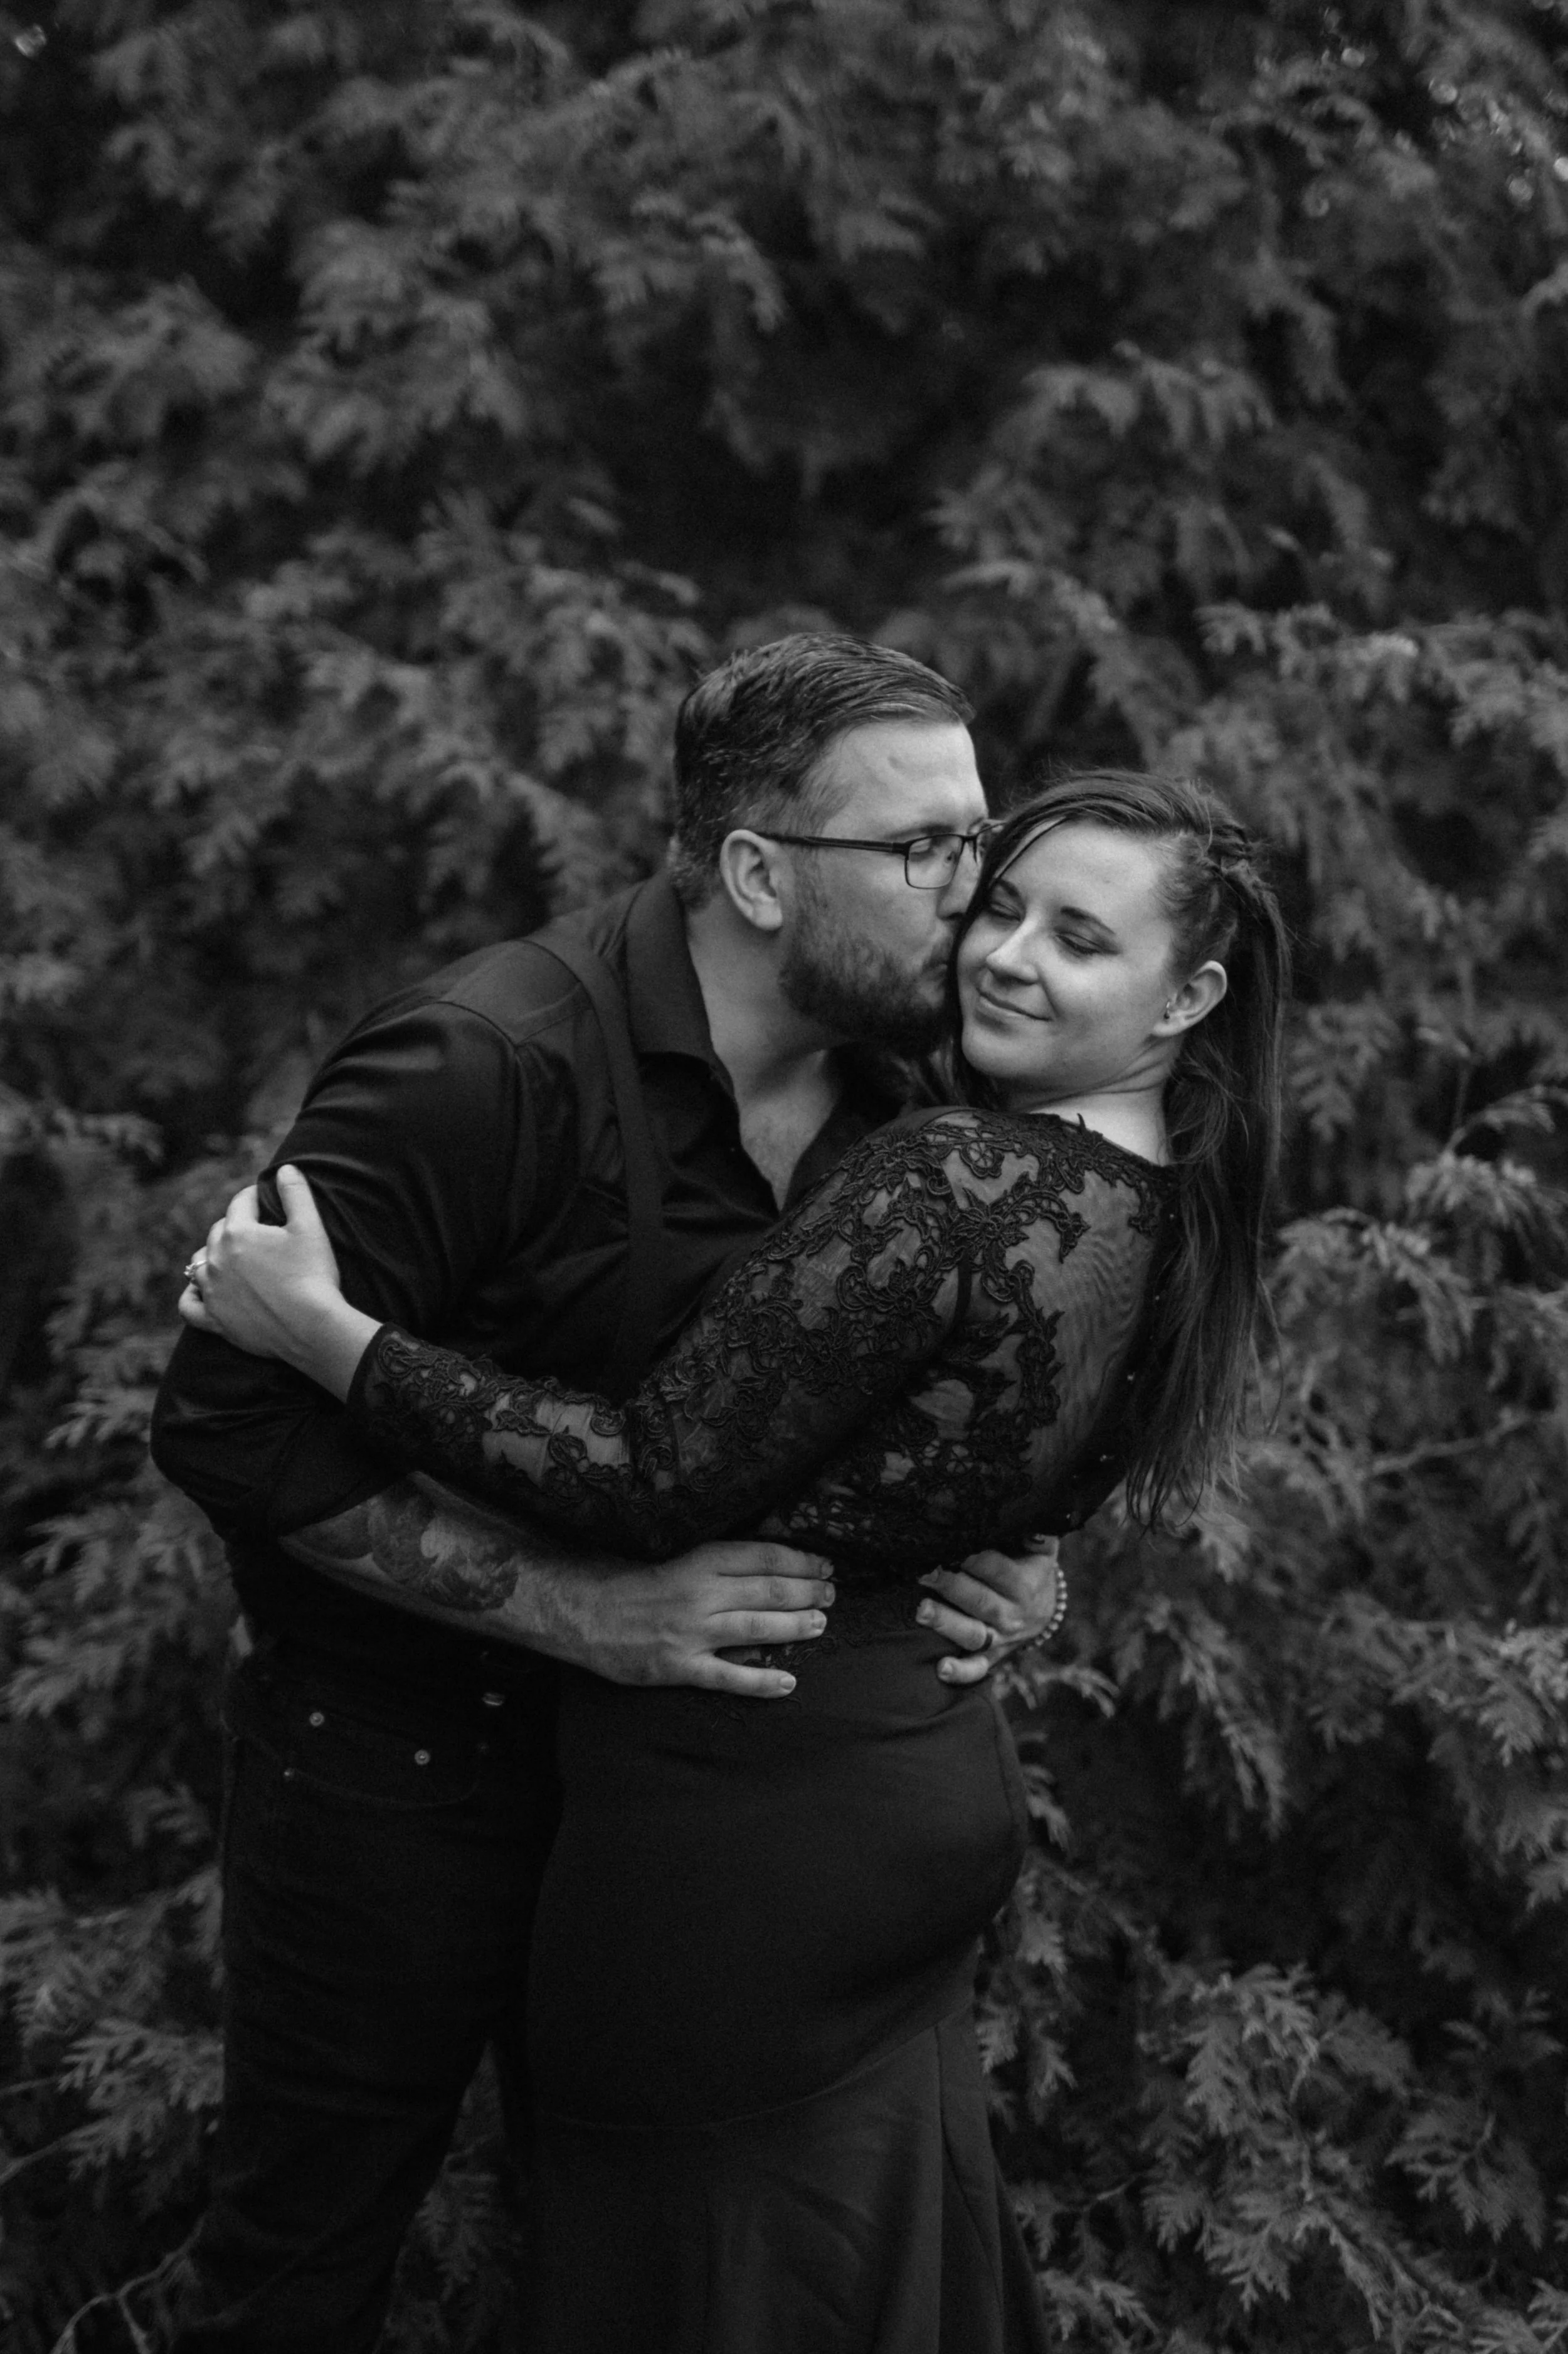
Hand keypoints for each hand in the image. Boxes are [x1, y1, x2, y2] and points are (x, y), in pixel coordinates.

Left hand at [179, 1164, 343, 1366]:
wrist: (311, 1327)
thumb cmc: (313, 1275)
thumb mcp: (310, 1226)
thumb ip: (296, 1193)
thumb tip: (285, 1168)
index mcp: (238, 1233)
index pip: (241, 1203)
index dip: (255, 1196)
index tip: (267, 1198)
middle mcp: (216, 1260)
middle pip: (219, 1231)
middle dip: (236, 1224)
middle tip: (258, 1229)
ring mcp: (212, 1291)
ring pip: (200, 1264)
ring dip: (214, 1256)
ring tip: (233, 1256)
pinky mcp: (215, 1320)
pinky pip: (189, 1305)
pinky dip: (192, 1295)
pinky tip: (200, 1290)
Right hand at [542, 1539, 835, 1700]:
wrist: (582, 1613)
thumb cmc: (628, 1582)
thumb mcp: (675, 1557)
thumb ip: (716, 1564)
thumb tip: (767, 1565)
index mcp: (699, 1561)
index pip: (763, 1556)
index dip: (800, 1560)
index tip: (823, 1564)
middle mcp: (700, 1594)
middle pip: (767, 1590)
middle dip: (807, 1591)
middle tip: (831, 1594)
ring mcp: (691, 1632)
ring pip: (756, 1628)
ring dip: (795, 1626)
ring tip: (820, 1623)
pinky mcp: (679, 1667)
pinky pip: (729, 1677)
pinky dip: (761, 1681)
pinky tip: (788, 1682)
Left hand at [915, 1537, 1061, 1685]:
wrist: (1045, 1610)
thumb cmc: (1032, 1568)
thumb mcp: (1042, 1549)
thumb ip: (1036, 1532)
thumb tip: (1030, 1511)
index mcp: (1025, 1584)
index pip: (1000, 1570)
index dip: (978, 1560)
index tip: (954, 1547)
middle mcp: (1012, 1614)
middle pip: (981, 1602)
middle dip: (952, 1587)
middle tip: (925, 1573)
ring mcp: (1001, 1638)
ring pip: (973, 1635)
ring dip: (947, 1624)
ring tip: (922, 1610)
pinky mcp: (991, 1657)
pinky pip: (977, 1669)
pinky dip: (960, 1672)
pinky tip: (941, 1669)